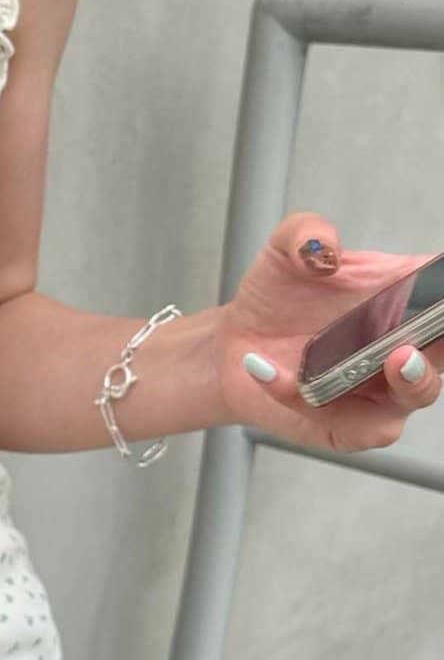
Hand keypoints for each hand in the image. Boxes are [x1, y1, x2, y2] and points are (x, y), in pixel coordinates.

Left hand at [213, 211, 441, 451]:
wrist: (235, 342)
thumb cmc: (278, 298)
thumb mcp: (284, 251)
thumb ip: (305, 233)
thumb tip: (325, 249)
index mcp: (406, 297)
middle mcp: (405, 343)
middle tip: (427, 335)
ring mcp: (383, 389)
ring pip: (417, 394)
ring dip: (413, 381)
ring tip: (396, 360)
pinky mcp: (349, 426)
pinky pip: (346, 421)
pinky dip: (306, 397)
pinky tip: (269, 370)